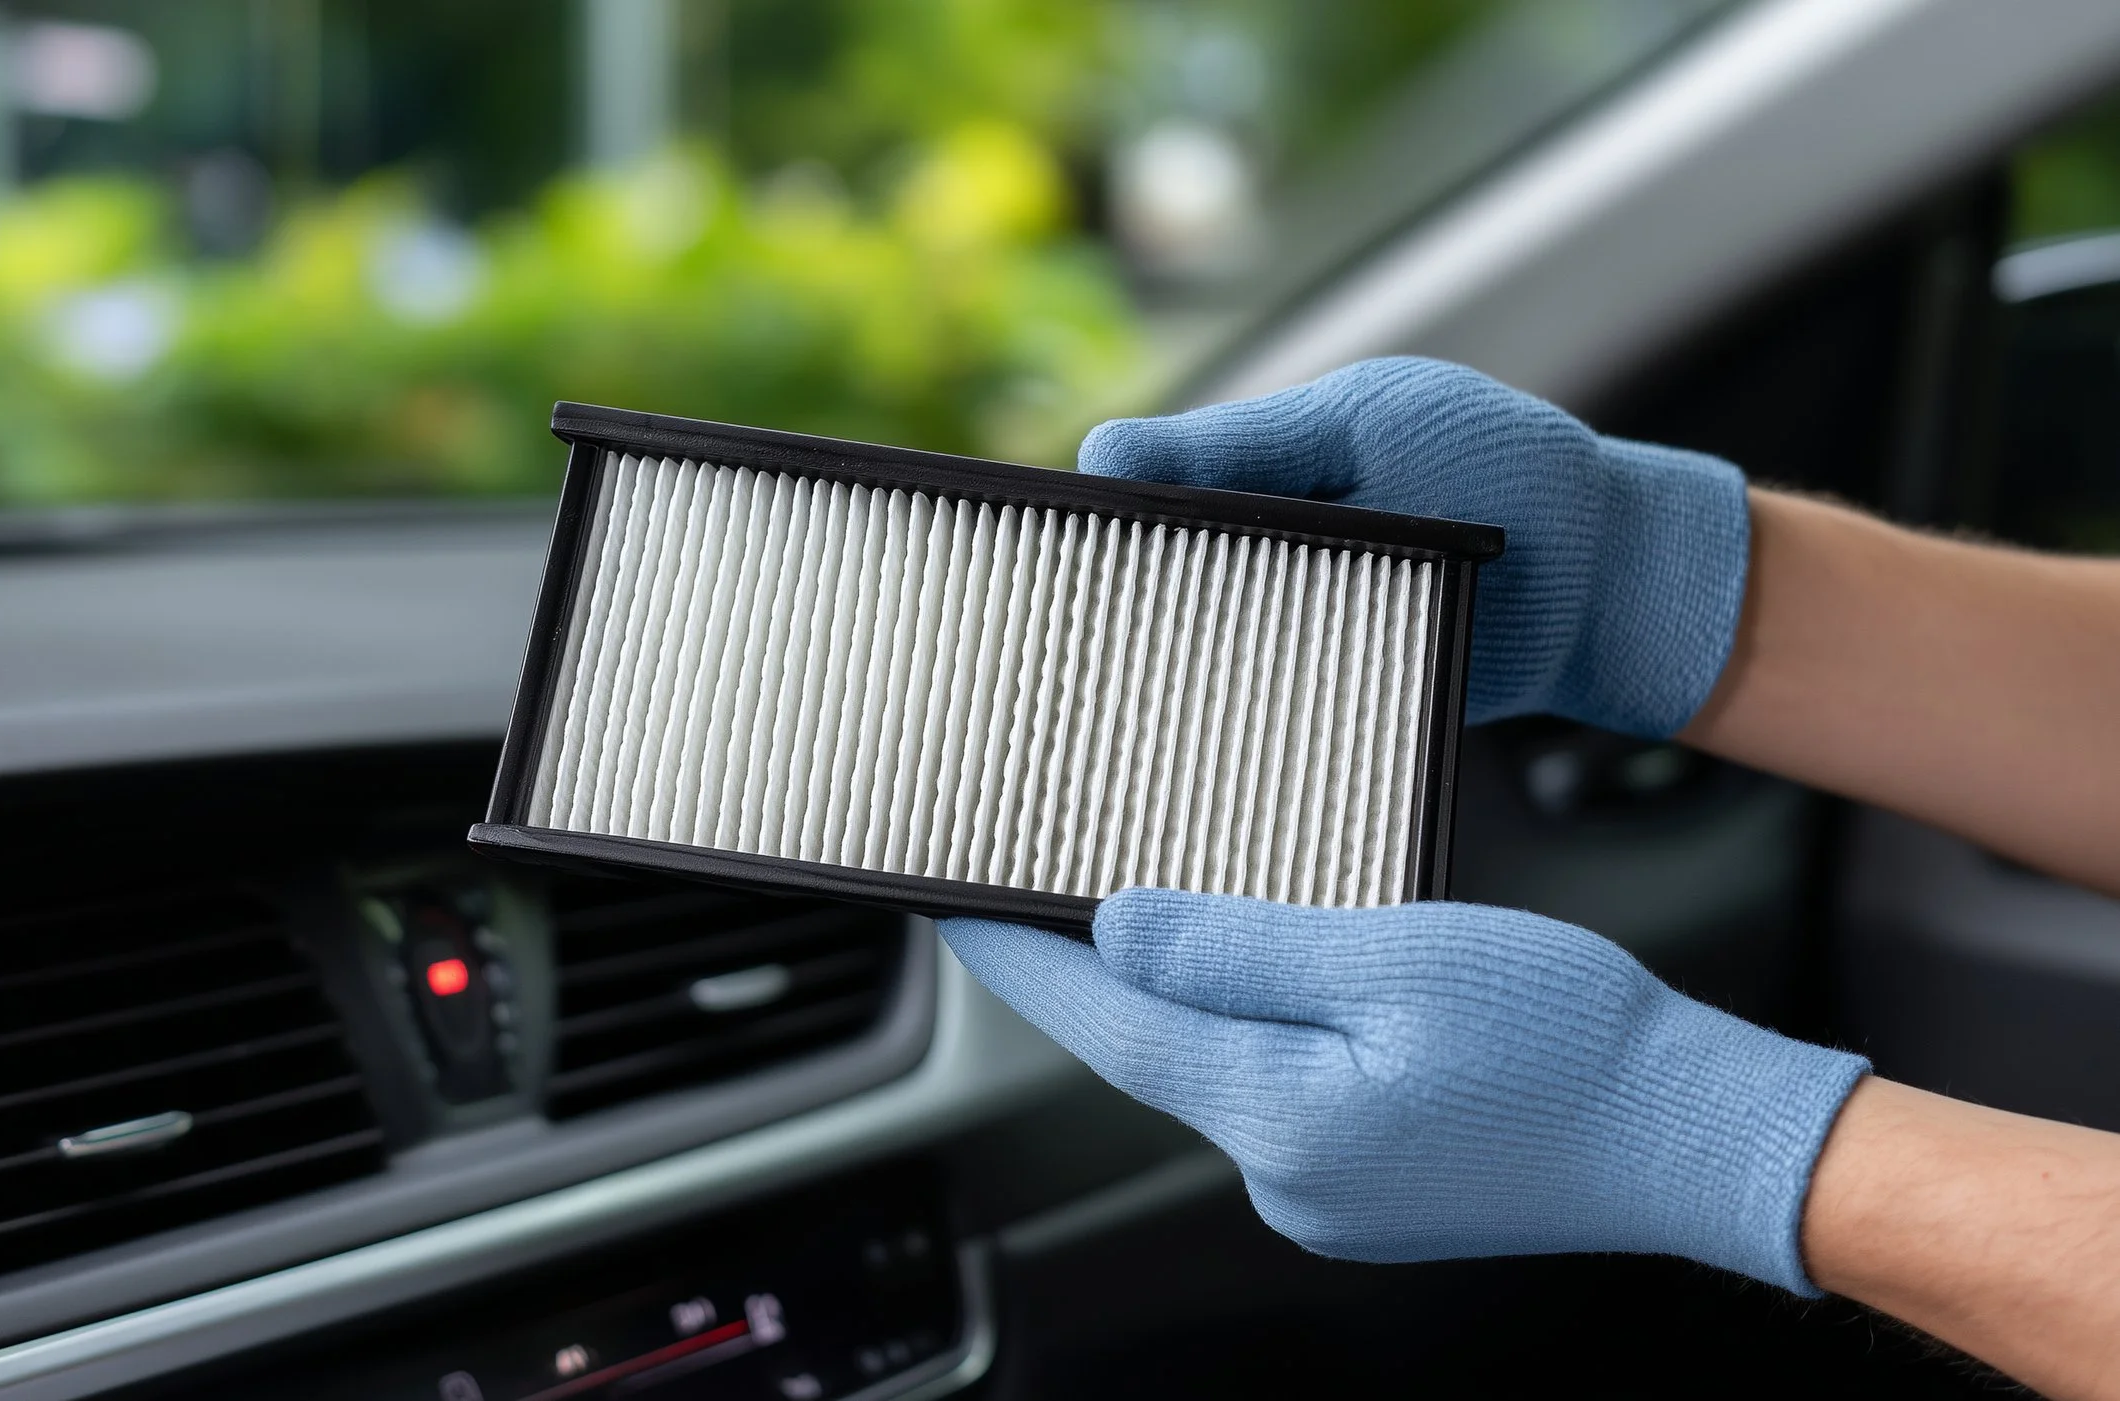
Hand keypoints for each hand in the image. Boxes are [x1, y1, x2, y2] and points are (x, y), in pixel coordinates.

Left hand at [941, 890, 1865, 1291]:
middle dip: (1102, 968)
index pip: (1106, 1024)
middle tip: (1043, 882)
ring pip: (1219, 1069)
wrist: (1694, 1136)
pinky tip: (1274, 977)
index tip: (951, 906)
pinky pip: (1279, 1091)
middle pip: (1153, 1049)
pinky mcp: (1370, 1188)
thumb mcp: (1392, 957)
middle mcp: (1285, 1176)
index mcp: (1278, 1116)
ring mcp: (1328, 1195)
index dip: (1022, 959)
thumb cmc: (1571, 1041)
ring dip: (1189, 995)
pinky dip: (1259, 1030)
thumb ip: (1239, 947)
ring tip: (1157, 906)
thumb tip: (1118, 929)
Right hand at [1079, 357, 1748, 737]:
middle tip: (1038, 654)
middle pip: (1144, 595)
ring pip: (1191, 667)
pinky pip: (1260, 723)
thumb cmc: (1506, 470)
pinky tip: (1175, 760)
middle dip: (1092, 624)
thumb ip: (1244, 444)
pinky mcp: (1332, 702)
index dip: (1074, 532)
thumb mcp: (1368, 424)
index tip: (1018, 561)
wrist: (1614, 582)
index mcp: (1256, 478)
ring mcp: (1295, 635)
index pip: (1133, 503)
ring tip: (1086, 722)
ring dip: (1151, 689)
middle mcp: (1260, 561)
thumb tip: (1102, 448)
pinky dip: (1224, 736)